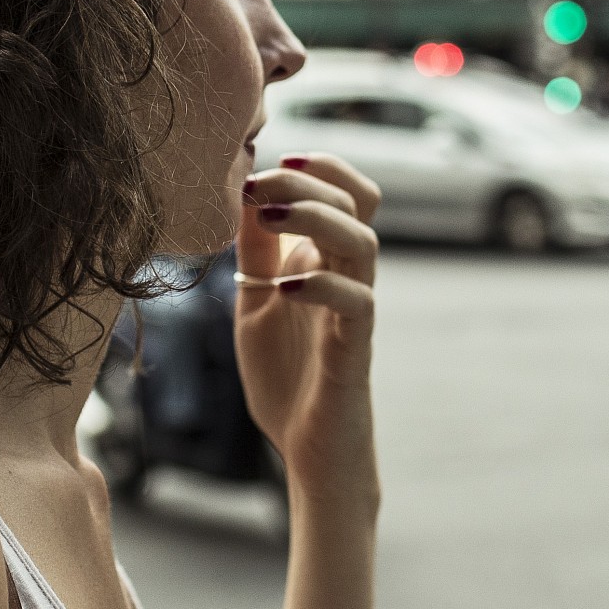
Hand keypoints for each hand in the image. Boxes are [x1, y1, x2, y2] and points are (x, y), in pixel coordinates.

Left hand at [233, 153, 380, 492]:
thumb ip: (256, 252)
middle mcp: (349, 277)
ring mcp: (355, 312)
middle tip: (260, 184)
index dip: (320, 165)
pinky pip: (359, 304)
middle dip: (309, 180)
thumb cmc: (287, 374)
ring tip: (273, 214)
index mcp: (328, 260)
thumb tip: (244, 193)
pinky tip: (285, 289)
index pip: (348, 192)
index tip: (268, 160)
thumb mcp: (257, 300)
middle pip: (357, 203)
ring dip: (319, 218)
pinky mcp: (354, 350)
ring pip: (364, 243)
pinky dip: (324, 286)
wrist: (308, 447)